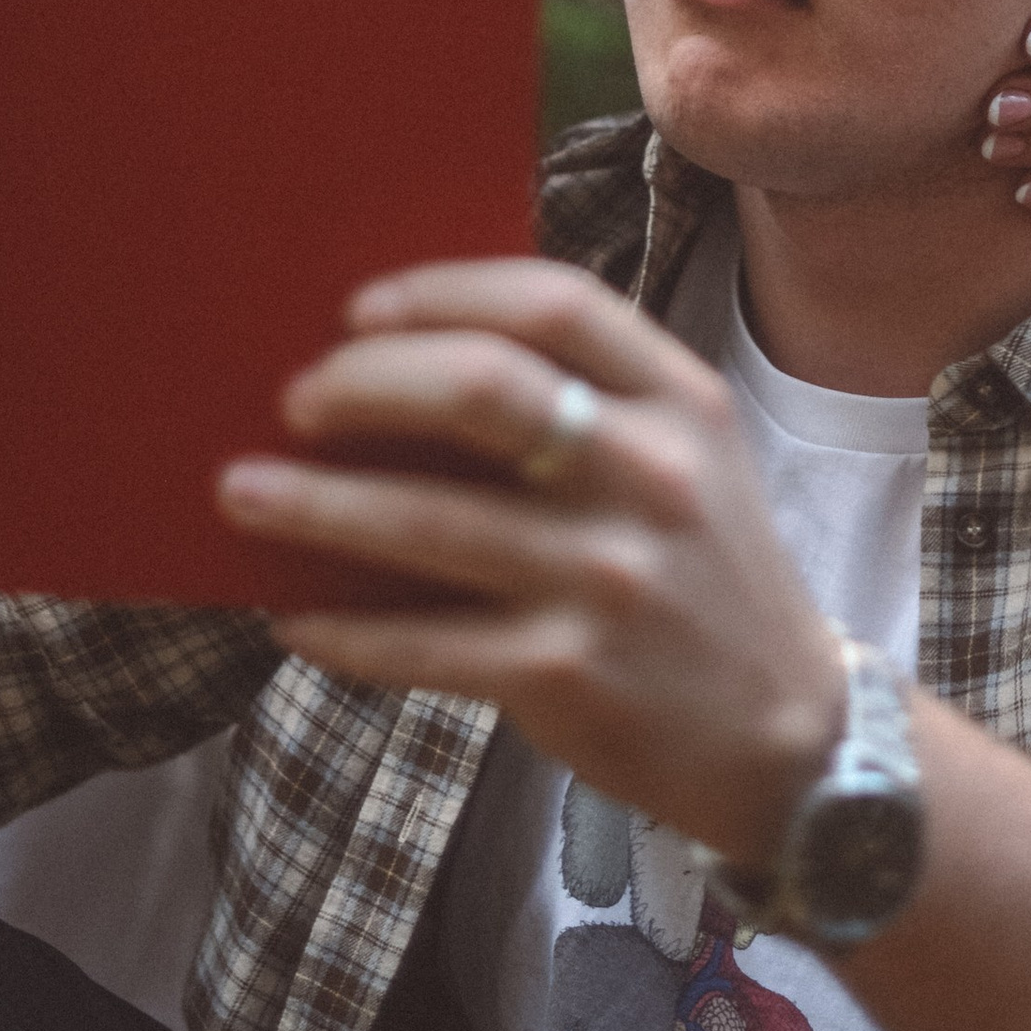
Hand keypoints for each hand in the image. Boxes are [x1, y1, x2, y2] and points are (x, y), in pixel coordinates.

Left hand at [217, 259, 843, 870]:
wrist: (788, 737)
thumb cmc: (706, 579)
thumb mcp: (689, 460)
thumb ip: (593, 402)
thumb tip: (413, 365)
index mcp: (680, 402)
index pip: (554, 304)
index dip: (442, 293)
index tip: (360, 309)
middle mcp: (650, 477)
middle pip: (483, 389)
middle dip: (365, 385)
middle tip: (298, 399)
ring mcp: (608, 579)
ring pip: (430, 522)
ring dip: (317, 504)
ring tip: (242, 491)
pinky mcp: (565, 675)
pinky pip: (423, 643)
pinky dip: (344, 629)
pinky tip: (295, 616)